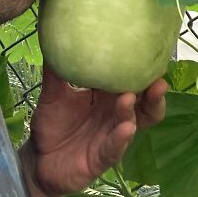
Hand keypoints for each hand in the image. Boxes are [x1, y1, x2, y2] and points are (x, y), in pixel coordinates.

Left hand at [20, 64, 166, 196]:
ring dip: (135, 110)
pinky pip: (116, 148)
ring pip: (133, 123)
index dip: (144, 69)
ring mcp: (112, 136)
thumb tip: (54, 36)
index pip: (132, 80)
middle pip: (143, 103)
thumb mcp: (53, 94)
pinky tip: (125, 129)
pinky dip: (121, 138)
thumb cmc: (52, 124)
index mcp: (108, 97)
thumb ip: (56, 71)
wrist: (39, 159)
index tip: (151, 52)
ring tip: (131, 97)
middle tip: (158, 78)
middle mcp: (115, 114)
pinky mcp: (103, 157)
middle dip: (153, 92)